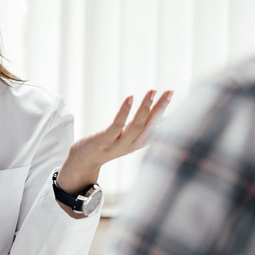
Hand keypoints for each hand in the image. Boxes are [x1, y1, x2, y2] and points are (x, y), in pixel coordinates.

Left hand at [54, 90, 172, 197]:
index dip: (164, 111)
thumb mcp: (128, 138)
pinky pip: (117, 125)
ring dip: (145, 107)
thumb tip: (164, 117)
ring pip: (136, 125)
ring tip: (152, 92)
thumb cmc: (106, 146)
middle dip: (161, 108)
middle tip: (170, 92)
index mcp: (138, 143)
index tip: (172, 94)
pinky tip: (130, 98)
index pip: (155, 127)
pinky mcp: (104, 141)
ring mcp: (118, 144)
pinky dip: (125, 111)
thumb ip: (144, 129)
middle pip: (150, 125)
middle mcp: (131, 145)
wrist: (82, 162)